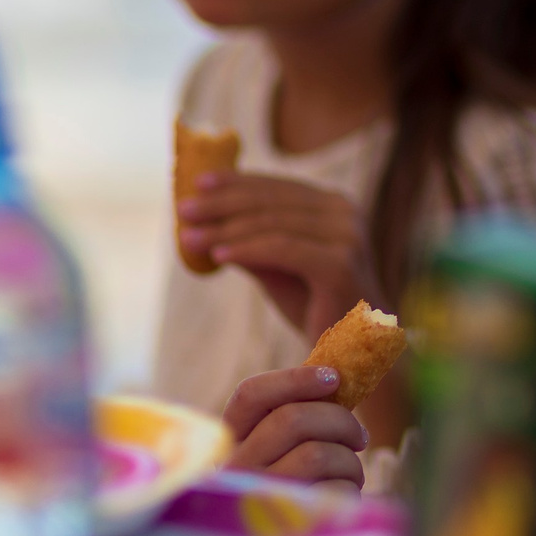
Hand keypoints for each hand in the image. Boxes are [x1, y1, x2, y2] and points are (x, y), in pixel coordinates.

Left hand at [178, 174, 380, 336]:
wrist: (352, 353)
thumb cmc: (314, 307)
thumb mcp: (276, 268)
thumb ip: (250, 241)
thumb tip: (204, 220)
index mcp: (334, 206)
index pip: (277, 186)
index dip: (236, 182)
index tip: (198, 183)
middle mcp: (345, 212)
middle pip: (271, 201)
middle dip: (222, 204)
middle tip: (184, 210)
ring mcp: (346, 236)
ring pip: (272, 224)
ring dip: (225, 230)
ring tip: (190, 238)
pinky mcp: (339, 263)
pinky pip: (281, 250)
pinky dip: (246, 250)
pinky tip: (217, 257)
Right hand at [223, 364, 367, 488]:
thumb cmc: (289, 492)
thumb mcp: (275, 454)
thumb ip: (291, 419)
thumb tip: (334, 378)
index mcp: (228, 446)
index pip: (250, 395)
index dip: (295, 379)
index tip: (333, 377)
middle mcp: (235, 473)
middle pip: (291, 420)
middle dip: (339, 420)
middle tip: (358, 436)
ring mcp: (258, 502)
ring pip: (316, 454)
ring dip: (348, 459)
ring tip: (351, 470)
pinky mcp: (287, 529)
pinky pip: (333, 491)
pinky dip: (350, 489)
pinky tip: (343, 498)